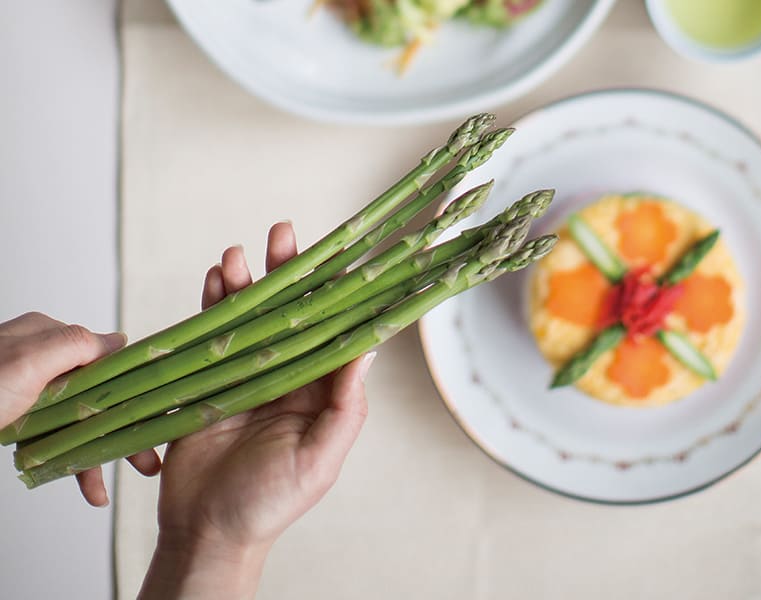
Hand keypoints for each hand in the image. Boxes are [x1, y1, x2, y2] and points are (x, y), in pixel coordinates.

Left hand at [0, 313, 160, 505]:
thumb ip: (77, 344)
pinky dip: (70, 461)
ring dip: (99, 454)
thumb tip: (119, 340)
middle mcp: (42, 359)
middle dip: (124, 430)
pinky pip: (55, 437)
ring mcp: (29, 389)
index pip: (107, 358)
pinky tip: (84, 485)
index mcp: (47, 335)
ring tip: (112, 486)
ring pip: (80, 420)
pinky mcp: (18, 417)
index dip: (137, 388)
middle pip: (99, 394)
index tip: (159, 415)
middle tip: (146, 463)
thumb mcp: (29, 360)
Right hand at [139, 223, 372, 598]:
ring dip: (245, 282)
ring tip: (237, 254)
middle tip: (282, 234)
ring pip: (249, 316)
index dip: (332, 292)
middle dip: (287, 273)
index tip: (336, 255)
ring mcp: (246, 374)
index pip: (330, 330)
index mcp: (319, 392)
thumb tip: (369, 349)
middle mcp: (285, 375)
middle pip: (289, 313)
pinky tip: (214, 279)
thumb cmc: (269, 504)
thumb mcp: (319, 460)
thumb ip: (346, 407)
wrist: (206, 531)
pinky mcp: (208, 379)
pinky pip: (212, 334)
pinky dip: (212, 305)